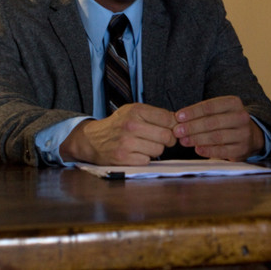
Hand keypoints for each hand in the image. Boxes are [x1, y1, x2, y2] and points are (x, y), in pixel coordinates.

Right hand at [60, 103, 176, 165]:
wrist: (92, 140)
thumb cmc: (118, 125)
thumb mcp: (133, 112)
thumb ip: (155, 115)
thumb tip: (178, 124)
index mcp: (136, 110)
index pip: (168, 118)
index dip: (173, 126)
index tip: (170, 129)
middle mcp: (131, 125)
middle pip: (167, 136)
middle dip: (167, 140)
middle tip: (160, 139)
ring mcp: (127, 142)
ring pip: (159, 150)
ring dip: (155, 149)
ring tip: (144, 145)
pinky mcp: (123, 158)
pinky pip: (148, 160)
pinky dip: (145, 158)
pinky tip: (136, 153)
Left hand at [173, 96, 263, 160]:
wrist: (250, 136)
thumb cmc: (226, 121)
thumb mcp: (219, 111)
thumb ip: (202, 114)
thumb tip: (179, 119)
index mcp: (234, 103)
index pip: (210, 106)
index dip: (193, 111)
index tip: (178, 116)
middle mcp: (241, 117)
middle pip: (212, 121)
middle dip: (192, 126)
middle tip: (177, 131)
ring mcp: (243, 134)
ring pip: (217, 136)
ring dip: (197, 138)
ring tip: (183, 140)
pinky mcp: (241, 149)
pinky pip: (222, 150)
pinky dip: (208, 150)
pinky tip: (197, 149)